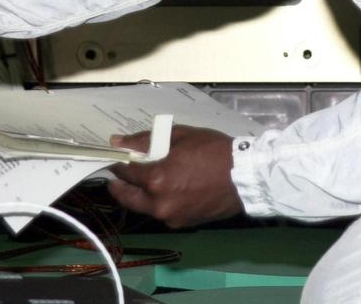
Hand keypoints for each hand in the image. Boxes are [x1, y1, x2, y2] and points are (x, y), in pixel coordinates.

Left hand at [107, 125, 243, 227]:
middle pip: (127, 197)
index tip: (114, 155)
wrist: (246, 176)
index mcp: (156, 180)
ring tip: (145, 179)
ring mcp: (171, 217)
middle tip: (121, 173)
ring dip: (139, 194)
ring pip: (144, 207)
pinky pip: (162, 212)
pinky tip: (167, 189)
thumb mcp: (180, 136)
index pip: (124, 171)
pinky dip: (158, 201)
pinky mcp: (183, 223)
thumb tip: (120, 142)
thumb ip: (145, 140)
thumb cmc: (214, 150)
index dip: (116, 162)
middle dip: (120, 184)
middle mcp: (159, 204)